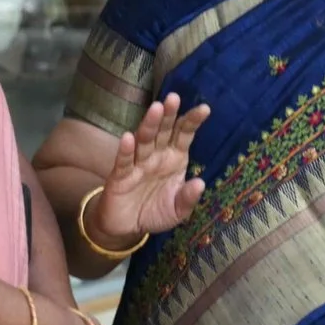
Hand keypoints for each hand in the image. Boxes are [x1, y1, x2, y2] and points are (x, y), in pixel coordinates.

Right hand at [91, 95, 210, 246]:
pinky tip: (128, 138)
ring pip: (144, 140)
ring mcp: (138, 163)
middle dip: (169, 115)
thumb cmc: (155, 211)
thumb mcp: (178, 211)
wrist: (127, 227)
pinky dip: (125, 150)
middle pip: (163, 131)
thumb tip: (200, 183)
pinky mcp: (120, 176)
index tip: (205, 109)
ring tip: (156, 109)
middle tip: (174, 97)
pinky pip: (124, 161)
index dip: (192, 122)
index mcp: (175, 159)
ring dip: (149, 125)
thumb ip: (188, 198)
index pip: (184, 135)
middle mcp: (157, 156)